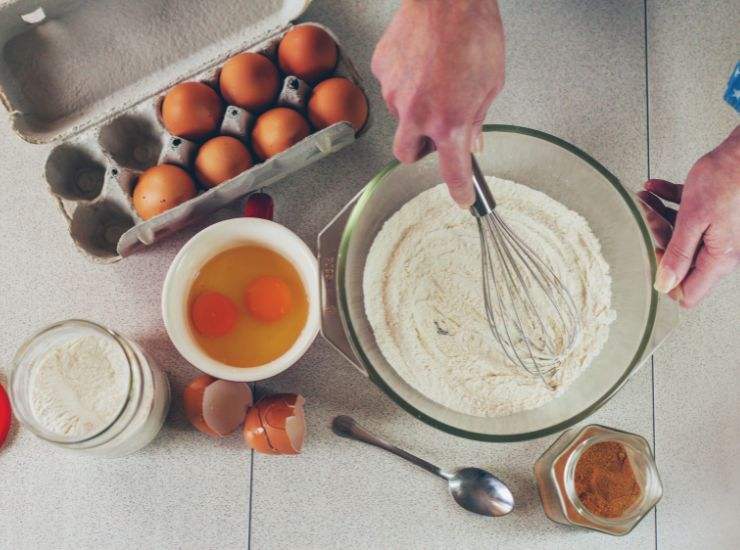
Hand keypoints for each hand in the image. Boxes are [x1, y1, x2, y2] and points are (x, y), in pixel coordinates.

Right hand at [372, 0, 504, 205]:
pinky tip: (421, 64)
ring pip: (400, 118)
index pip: (452, 171)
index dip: (458, 190)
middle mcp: (417, 113)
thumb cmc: (474, 31)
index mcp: (450, 121)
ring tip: (434, 80)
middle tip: (435, 135)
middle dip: (420, 151)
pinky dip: (405, 83)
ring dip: (415, 111)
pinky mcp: (382, 71)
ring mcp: (394, 93)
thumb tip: (473, 139)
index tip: (462, 199)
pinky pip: (392, 88)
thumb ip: (478, 117)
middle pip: (407, 155)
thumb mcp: (491, 83)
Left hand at [644, 125, 739, 307]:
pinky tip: (654, 188)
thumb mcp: (694, 219)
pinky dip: (670, 202)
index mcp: (718, 258)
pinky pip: (687, 214)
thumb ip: (678, 253)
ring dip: (659, 217)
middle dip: (658, 240)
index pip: (688, 293)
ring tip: (644, 200)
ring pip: (680, 235)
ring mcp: (718, 231)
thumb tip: (664, 285)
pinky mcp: (715, 212)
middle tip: (646, 220)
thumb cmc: (727, 179)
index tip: (652, 256)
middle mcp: (720, 249)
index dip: (665, 281)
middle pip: (679, 261)